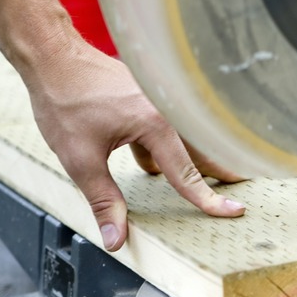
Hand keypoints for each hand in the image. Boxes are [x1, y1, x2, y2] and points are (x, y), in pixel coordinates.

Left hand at [23, 38, 244, 250]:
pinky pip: (169, 129)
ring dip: (198, 160)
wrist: (53, 57)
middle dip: (221, 172)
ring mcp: (160, 101)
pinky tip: (153, 165)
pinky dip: (170, 148)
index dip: (208, 199)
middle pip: (202, 151)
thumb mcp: (80, 159)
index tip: (235, 212)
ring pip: (187, 140)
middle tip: (243, 189)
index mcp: (156, 125)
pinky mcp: (149, 99)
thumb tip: (116, 239)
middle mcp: (166, 110)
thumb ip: (104, 200)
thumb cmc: (64, 102)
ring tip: (215, 179)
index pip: (187, 174)